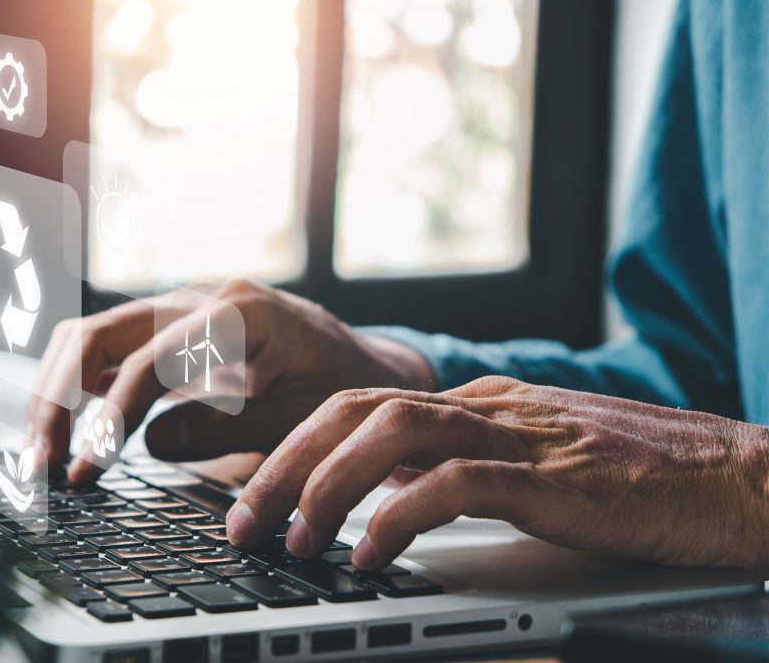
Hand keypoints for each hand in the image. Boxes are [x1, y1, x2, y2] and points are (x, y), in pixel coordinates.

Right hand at [24, 280, 433, 481]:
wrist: (360, 363)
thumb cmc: (338, 387)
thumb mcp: (298, 418)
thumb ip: (228, 428)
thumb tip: (149, 442)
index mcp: (238, 314)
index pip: (148, 360)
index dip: (110, 417)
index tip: (87, 468)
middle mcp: (200, 299)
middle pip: (99, 333)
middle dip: (58, 397)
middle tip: (41, 464)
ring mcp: (180, 310)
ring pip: (91, 336)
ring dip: (57, 391)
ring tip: (43, 454)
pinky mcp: (170, 331)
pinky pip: (109, 349)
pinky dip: (80, 386)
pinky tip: (72, 431)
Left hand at [227, 376, 768, 573]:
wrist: (741, 476)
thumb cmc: (642, 480)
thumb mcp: (537, 462)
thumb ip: (469, 465)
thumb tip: (394, 489)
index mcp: (479, 404)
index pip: (362, 405)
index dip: (297, 445)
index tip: (255, 495)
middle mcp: (487, 407)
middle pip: (355, 409)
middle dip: (286, 462)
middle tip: (242, 519)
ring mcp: (520, 436)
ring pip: (392, 432)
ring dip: (326, 485)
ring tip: (291, 540)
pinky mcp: (555, 476)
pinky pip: (456, 485)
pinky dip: (399, 516)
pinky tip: (369, 557)